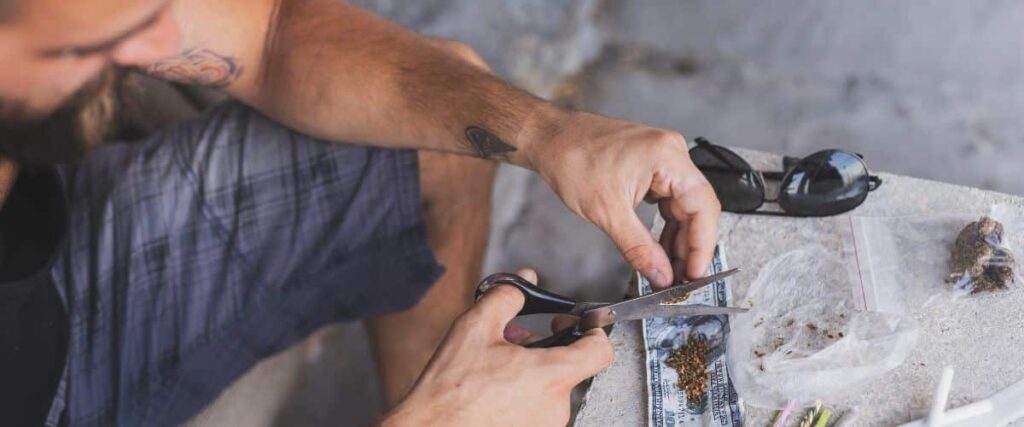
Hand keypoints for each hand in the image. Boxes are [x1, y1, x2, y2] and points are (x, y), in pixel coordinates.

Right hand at [380, 269, 613, 426]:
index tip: (573, 324)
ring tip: (497, 365)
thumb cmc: (450, 389)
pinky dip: (522, 394)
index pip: (600, 352)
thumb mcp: (476, 328)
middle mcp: (556, 408)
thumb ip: (506, 296)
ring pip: (550, 388)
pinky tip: (494, 387)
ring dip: (530, 372)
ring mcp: (545, 426)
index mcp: (551, 376)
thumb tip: (524, 279)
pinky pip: (537, 409)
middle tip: (516, 340)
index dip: (594, 331)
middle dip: (544, 349)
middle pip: (568, 367)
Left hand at [526, 111, 720, 288]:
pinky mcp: (652, 167)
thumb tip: (660, 275)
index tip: (696, 274)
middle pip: (697, 208)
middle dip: (690, 247)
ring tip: (670, 271)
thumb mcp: (606, 212)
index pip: (702, 206)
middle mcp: (672, 154)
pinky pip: (668, 201)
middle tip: (682, 280)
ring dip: (678, 240)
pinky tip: (660, 250)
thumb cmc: (572, 159)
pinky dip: (665, 226)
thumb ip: (638, 248)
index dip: (702, 245)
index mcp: (668, 157)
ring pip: (683, 207)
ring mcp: (663, 159)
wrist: (551, 139)